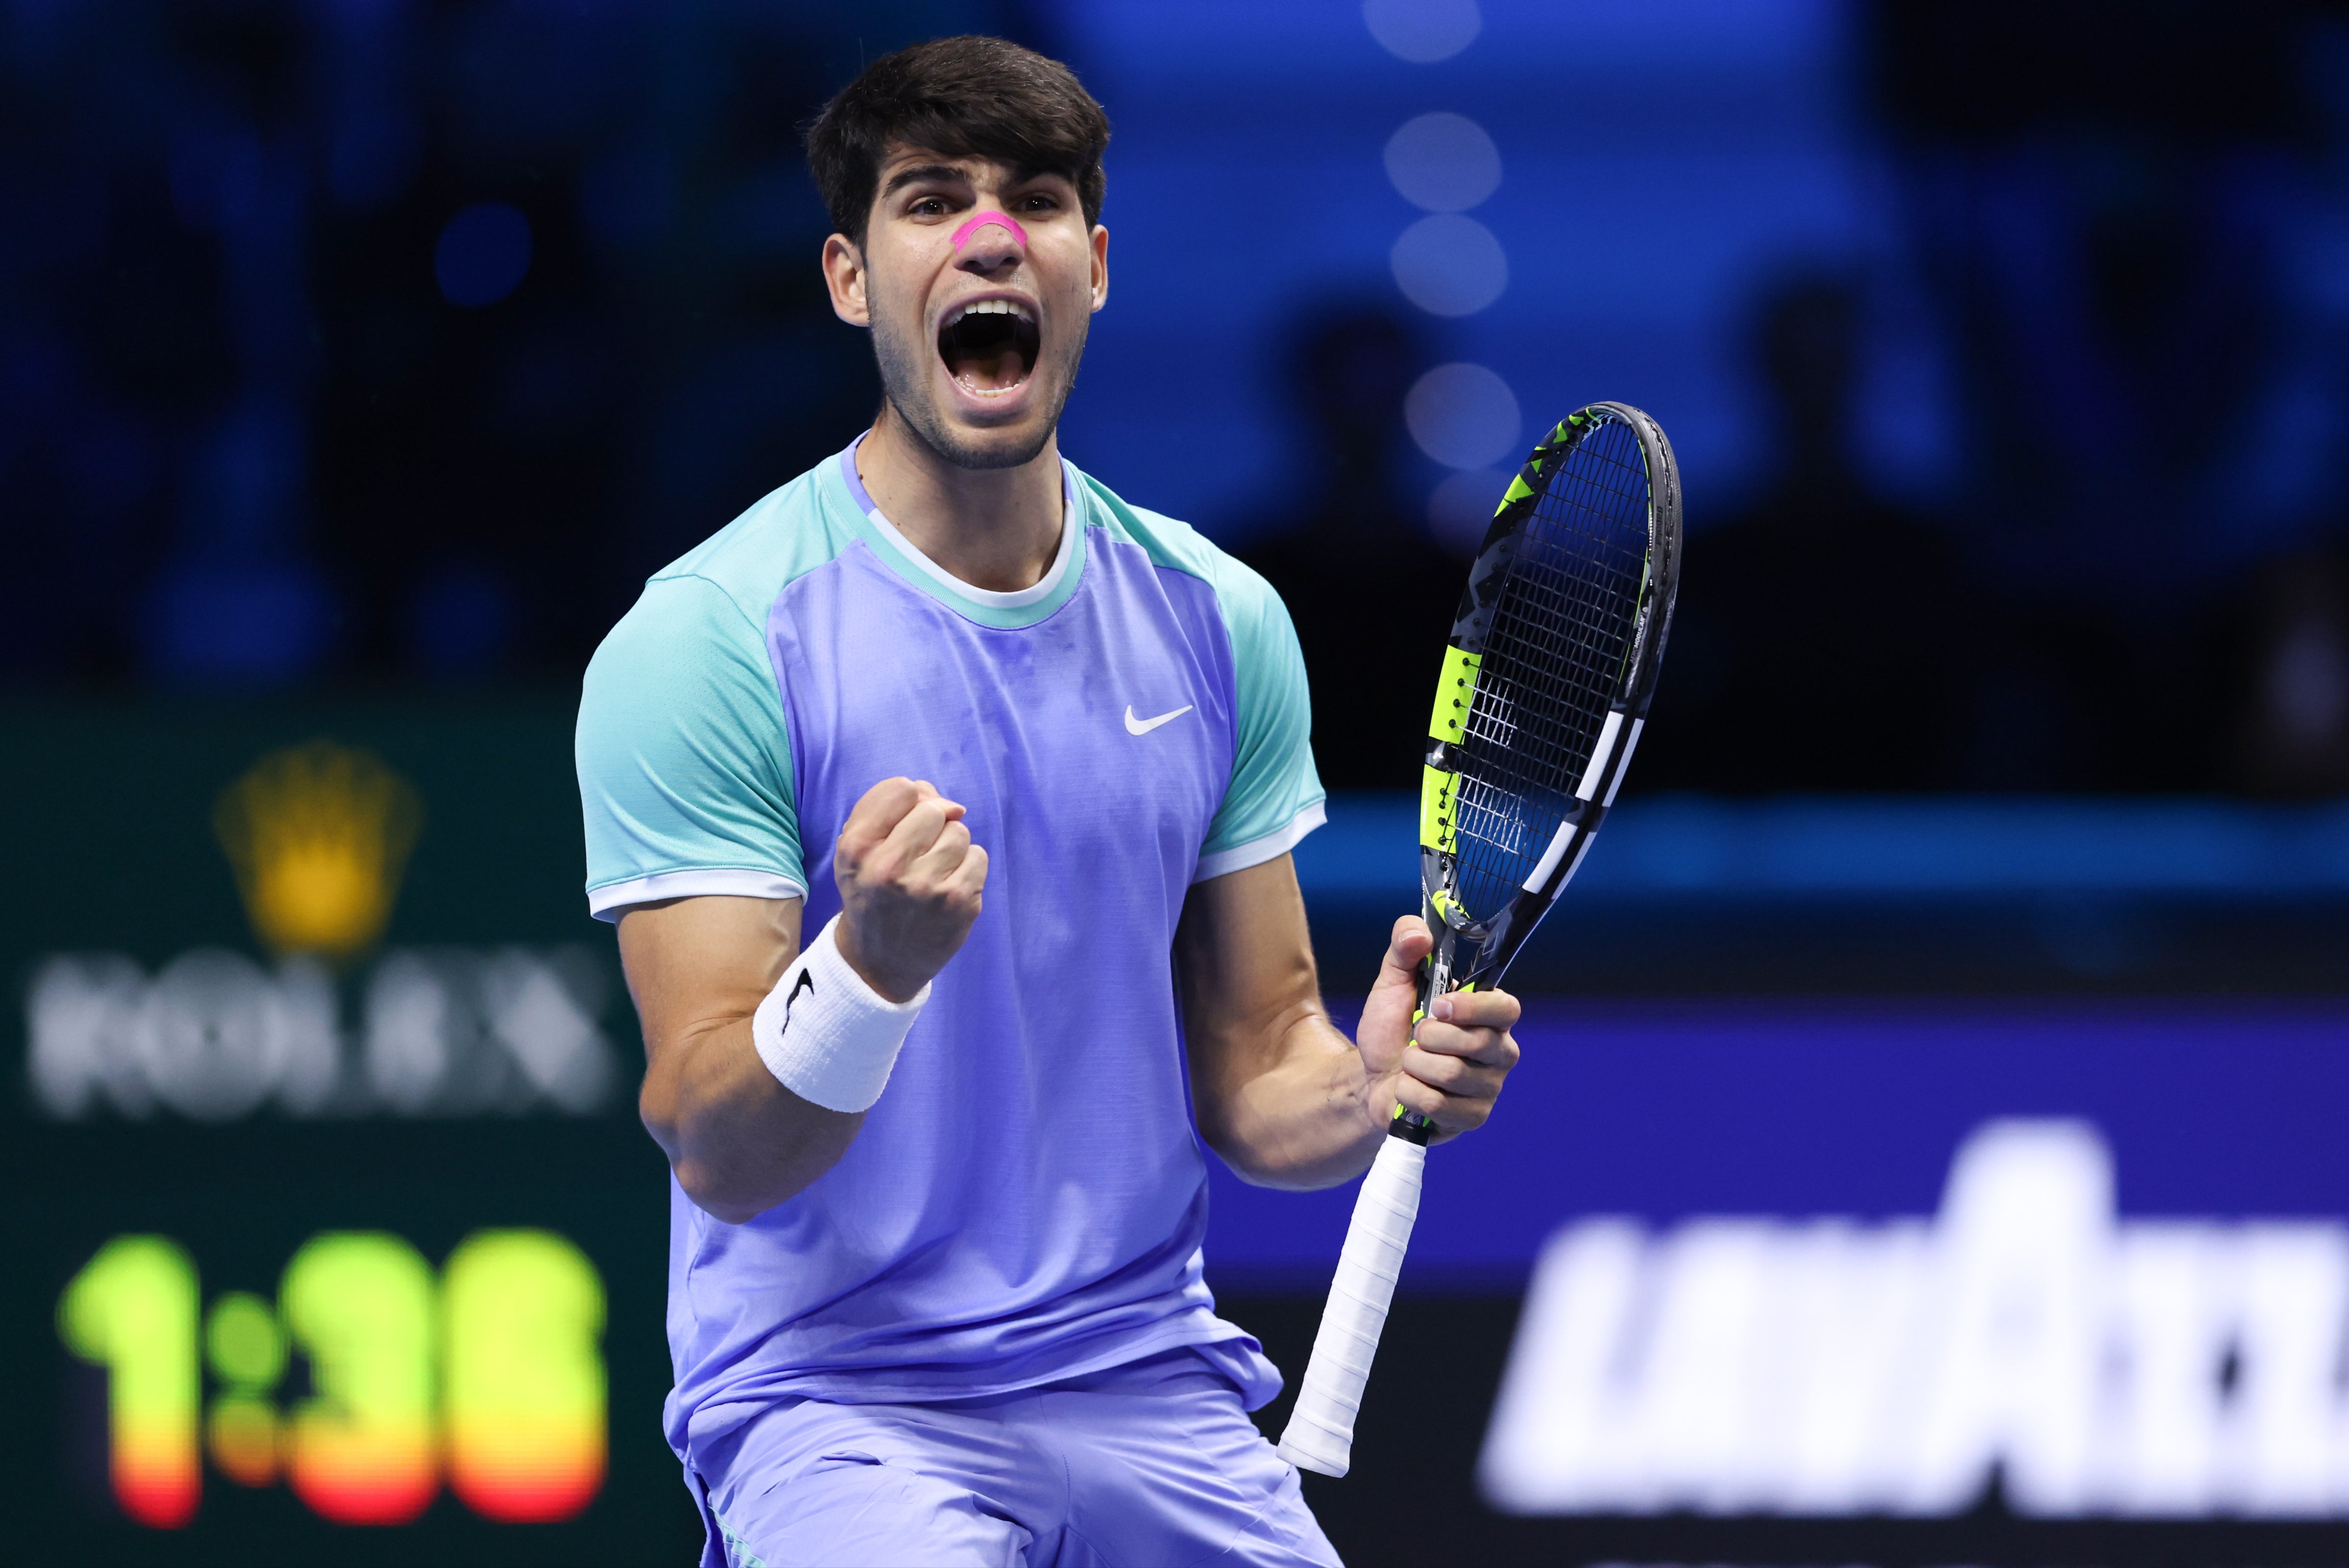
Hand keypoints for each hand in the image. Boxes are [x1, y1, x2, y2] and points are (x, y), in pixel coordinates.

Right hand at [832, 778, 988, 1002]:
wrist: (879, 963)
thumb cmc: (870, 894)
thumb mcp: (856, 850)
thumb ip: (884, 808)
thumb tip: (935, 793)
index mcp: (857, 848)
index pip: (901, 789)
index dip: (910, 800)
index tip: (905, 822)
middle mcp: (889, 867)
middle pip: (934, 810)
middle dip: (932, 825)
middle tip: (919, 853)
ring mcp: (927, 887)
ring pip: (960, 832)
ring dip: (951, 846)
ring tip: (932, 872)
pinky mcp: (959, 904)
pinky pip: (979, 857)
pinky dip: (968, 867)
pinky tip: (948, 886)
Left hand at [1354, 915, 1520, 1143]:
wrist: (1369, 1077)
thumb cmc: (1391, 1028)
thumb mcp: (1391, 983)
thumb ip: (1404, 949)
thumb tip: (1419, 932)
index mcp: (1489, 1016)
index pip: (1506, 1008)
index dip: (1474, 1008)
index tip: (1439, 1006)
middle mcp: (1499, 1052)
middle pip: (1477, 1044)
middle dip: (1430, 1038)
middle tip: (1415, 1037)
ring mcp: (1488, 1088)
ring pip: (1453, 1074)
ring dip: (1415, 1065)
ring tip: (1409, 1063)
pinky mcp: (1471, 1118)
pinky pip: (1438, 1105)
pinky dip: (1410, 1093)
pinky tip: (1408, 1088)